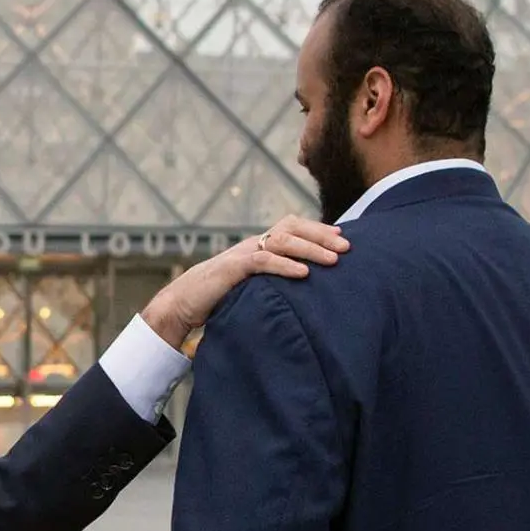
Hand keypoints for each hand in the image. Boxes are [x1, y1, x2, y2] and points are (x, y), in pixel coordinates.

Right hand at [140, 215, 347, 347]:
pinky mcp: (232, 268)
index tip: (341, 237)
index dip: (317, 229)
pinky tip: (304, 273)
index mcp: (257, 246)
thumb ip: (271, 281)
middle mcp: (252, 244)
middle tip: (347, 247)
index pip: (291, 227)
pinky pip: (263, 261)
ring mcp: (242, 254)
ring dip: (311, 249)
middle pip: (291, 227)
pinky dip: (285, 266)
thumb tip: (301, 288)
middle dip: (321, 235)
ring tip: (333, 260)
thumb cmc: (218, 297)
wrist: (182, 303)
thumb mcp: (251, 285)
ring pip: (282, 241)